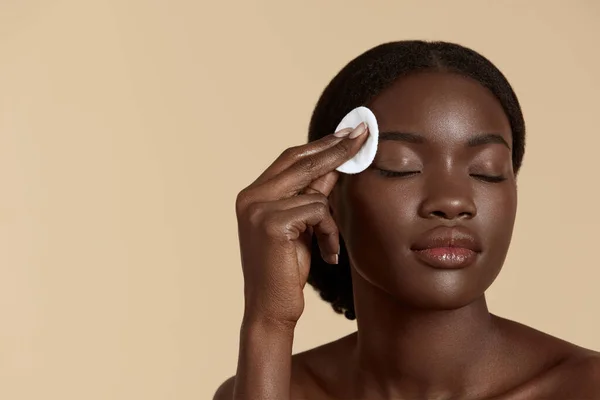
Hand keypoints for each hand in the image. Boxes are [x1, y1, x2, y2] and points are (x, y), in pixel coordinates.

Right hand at [235, 123, 368, 325]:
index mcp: (252, 195)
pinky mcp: (271, 223)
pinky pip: (318, 212)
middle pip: (301, 161)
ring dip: (331, 221)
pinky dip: (329, 233)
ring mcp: (257, 208)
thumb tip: (336, 165)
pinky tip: (326, 255)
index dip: (320, 144)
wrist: (270, 309)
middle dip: (337, 149)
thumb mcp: (301, 226)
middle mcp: (250, 197)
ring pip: (314, 191)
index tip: (347, 133)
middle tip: (364, 134)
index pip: (291, 158)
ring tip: (328, 245)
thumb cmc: (285, 270)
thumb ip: (312, 195)